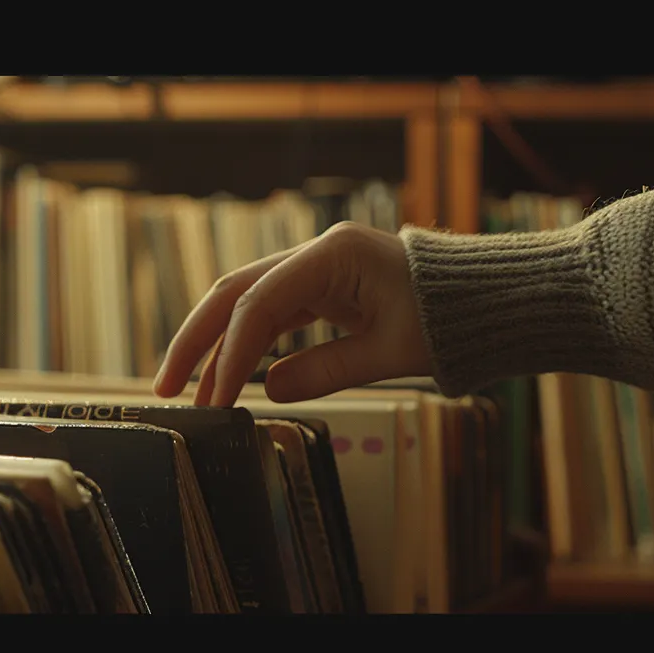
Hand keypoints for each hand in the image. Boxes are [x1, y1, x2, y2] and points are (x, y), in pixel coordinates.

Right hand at [152, 221, 432, 406]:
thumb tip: (266, 390)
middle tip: (165, 388)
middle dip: (198, 340)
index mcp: (334, 255)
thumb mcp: (391, 353)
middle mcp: (319, 252)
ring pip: (250, 301)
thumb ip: (326, 371)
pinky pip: (275, 312)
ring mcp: (320, 266)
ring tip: (192, 392)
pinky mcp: (326, 284)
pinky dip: (251, 343)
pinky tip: (229, 374)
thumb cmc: (450, 320)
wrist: (487, 299)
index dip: (228, 354)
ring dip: (218, 345)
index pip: (259, 304)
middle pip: (237, 292)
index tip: (210, 400)